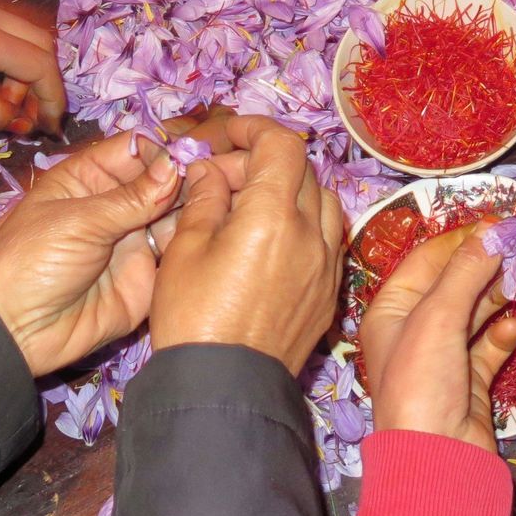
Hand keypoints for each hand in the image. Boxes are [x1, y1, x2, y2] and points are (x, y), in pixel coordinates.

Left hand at [0, 114, 236, 375]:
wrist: (19, 331)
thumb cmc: (33, 262)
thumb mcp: (78, 221)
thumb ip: (131, 198)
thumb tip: (176, 165)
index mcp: (89, 178)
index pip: (136, 150)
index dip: (167, 145)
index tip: (204, 143)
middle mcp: (116, 204)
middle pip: (162, 179)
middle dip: (191, 171)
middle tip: (229, 166)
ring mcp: (135, 239)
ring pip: (176, 212)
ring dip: (201, 202)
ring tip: (231, 192)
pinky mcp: (149, 273)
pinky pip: (178, 251)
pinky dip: (199, 238)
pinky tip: (224, 225)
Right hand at [151, 115, 342, 373]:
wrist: (224, 388)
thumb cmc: (193, 318)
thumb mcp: (185, 249)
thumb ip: (205, 199)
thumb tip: (211, 172)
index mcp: (273, 216)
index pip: (280, 145)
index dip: (253, 128)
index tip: (226, 134)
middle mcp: (311, 234)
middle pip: (302, 170)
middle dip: (263, 161)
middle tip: (223, 178)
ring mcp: (327, 265)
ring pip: (323, 202)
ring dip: (292, 190)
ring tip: (252, 206)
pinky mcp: (330, 293)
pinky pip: (328, 239)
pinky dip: (306, 224)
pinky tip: (273, 241)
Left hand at [359, 225, 515, 450]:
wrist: (437, 462)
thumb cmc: (421, 384)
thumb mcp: (438, 317)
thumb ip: (467, 271)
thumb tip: (494, 230)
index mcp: (390, 310)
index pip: (427, 260)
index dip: (462, 239)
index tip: (500, 222)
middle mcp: (413, 330)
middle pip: (454, 283)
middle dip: (486, 264)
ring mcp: (443, 357)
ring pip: (475, 313)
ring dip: (499, 295)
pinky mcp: (469, 382)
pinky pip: (489, 347)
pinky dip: (504, 335)